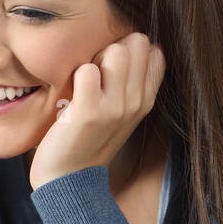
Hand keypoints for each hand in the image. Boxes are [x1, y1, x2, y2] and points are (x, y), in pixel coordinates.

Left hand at [27, 32, 164, 190]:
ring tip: (83, 83)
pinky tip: (70, 94)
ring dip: (94, 58)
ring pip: (116, 50)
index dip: (130, 48)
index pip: (155, 51)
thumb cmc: (87, 140)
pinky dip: (75, 74)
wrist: (67, 180)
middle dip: (111, 48)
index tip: (110, 67)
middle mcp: (136, 102)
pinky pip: (87, 69)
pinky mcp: (90, 112)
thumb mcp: (120, 113)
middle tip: (93, 72)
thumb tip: (140, 43)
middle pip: (136, 43)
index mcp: (145, 100)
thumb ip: (131, 82)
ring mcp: (115, 108)